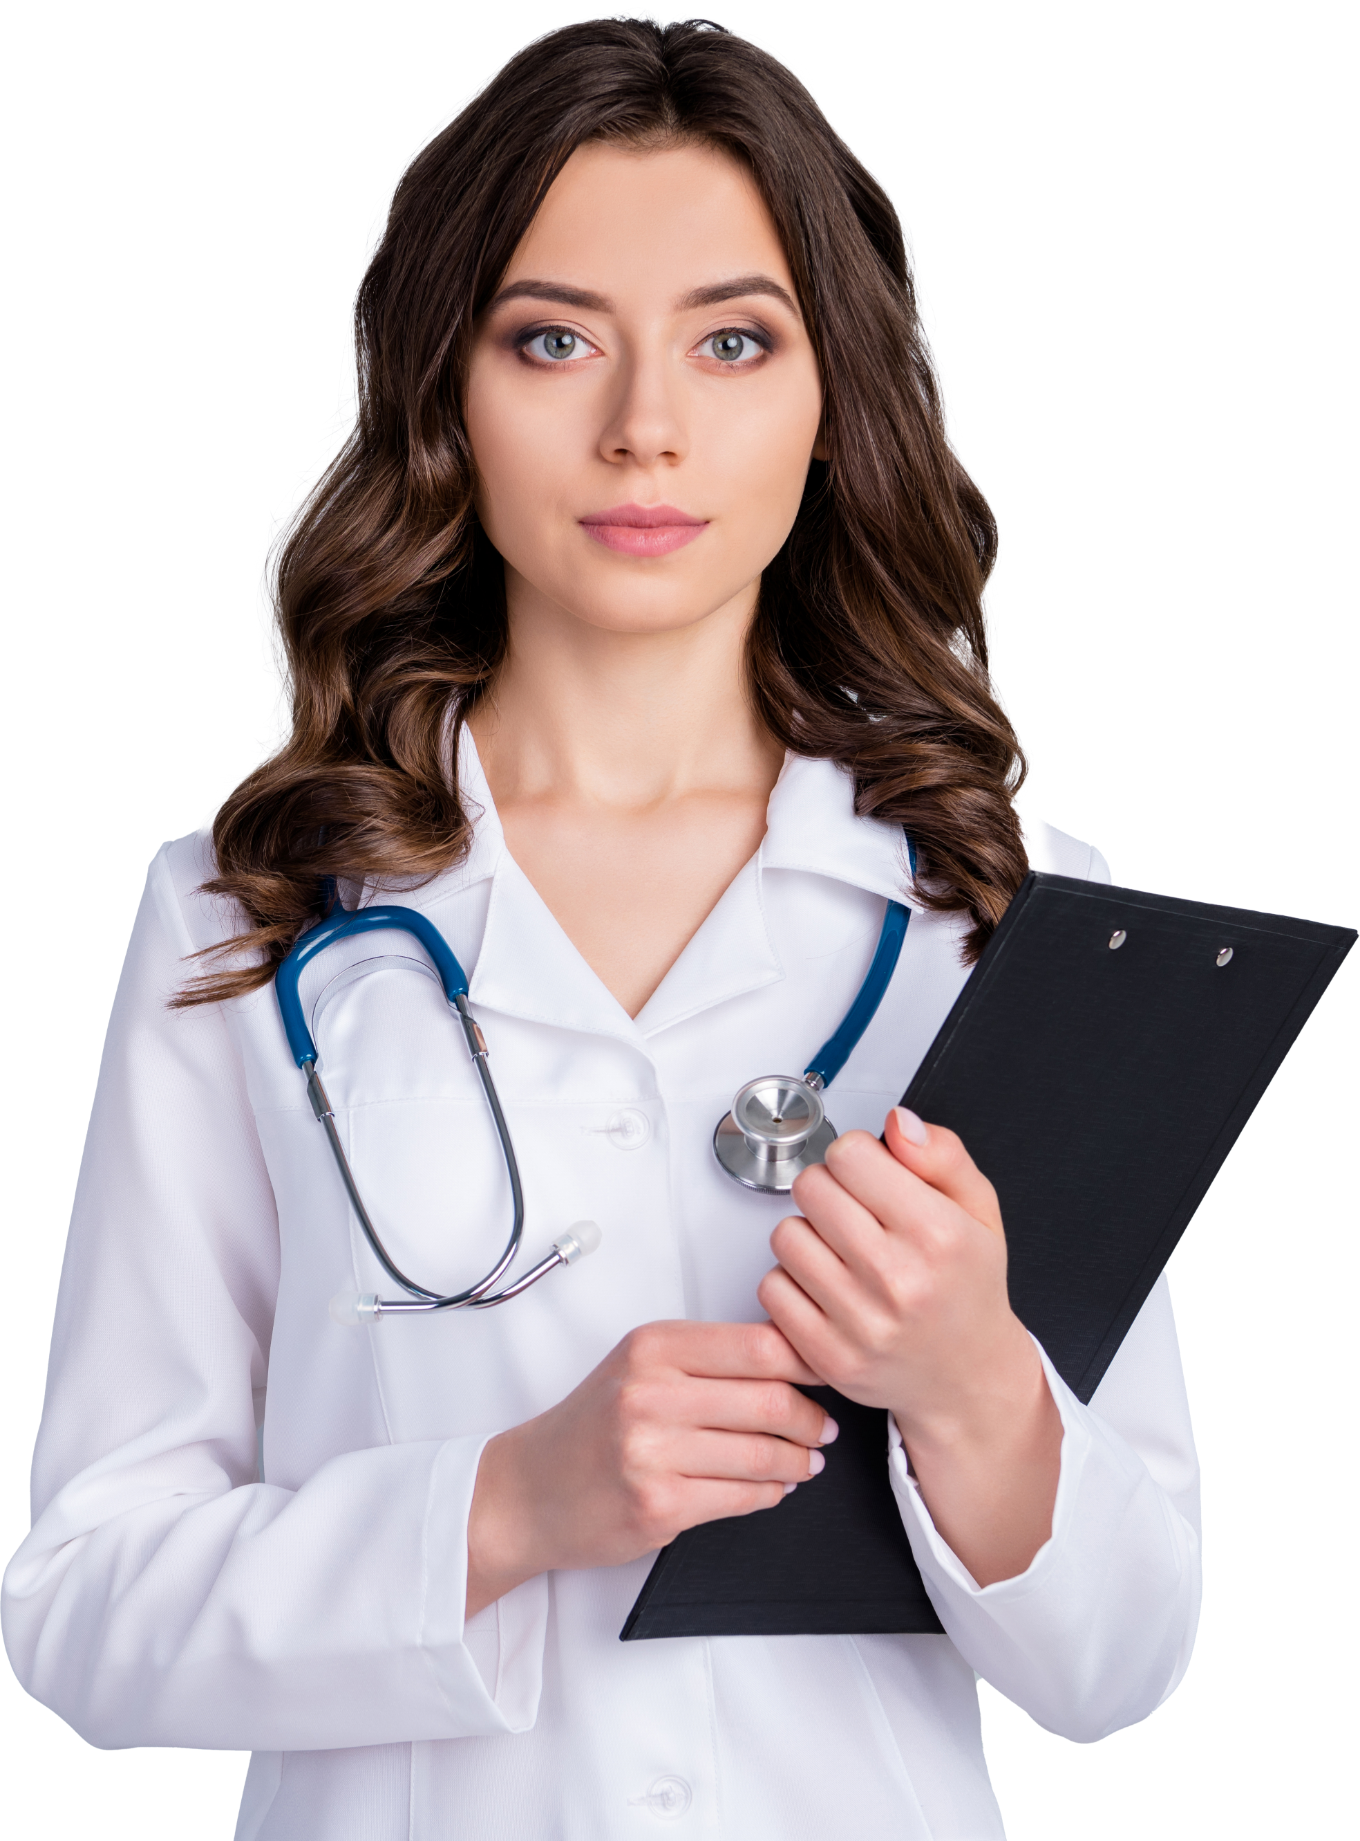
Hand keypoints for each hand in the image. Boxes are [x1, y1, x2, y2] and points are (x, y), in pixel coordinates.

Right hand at [466, 1321, 836, 1616]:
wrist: (530, 1490)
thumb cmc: (593, 1425)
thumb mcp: (642, 1366)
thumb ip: (708, 1358)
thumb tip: (794, 1358)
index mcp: (654, 1347)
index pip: (759, 1345)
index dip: (808, 1362)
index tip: (827, 1373)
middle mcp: (651, 1393)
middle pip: (770, 1400)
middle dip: (813, 1419)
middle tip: (825, 1428)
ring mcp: (652, 1452)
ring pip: (762, 1454)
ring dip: (798, 1461)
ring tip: (806, 1460)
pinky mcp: (657, 1505)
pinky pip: (741, 1498)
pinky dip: (770, 1494)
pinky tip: (772, 1487)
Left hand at [756, 1108, 1061, 1584]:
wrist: (968, 1377)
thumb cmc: (968, 1288)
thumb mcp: (979, 1209)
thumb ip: (942, 1154)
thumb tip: (896, 1122)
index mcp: (938, 1235)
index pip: (849, 1154)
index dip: (856, 1157)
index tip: (869, 1176)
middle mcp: (898, 1280)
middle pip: (811, 1188)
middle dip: (829, 1189)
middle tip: (855, 1212)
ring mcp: (860, 1323)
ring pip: (785, 1236)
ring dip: (807, 1234)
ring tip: (842, 1250)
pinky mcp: (827, 1356)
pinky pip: (772, 1288)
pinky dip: (793, 1281)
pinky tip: (827, 1286)